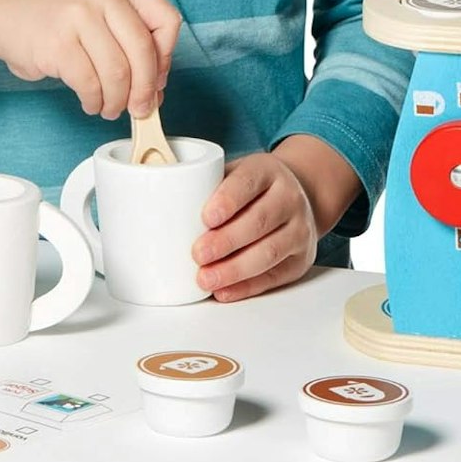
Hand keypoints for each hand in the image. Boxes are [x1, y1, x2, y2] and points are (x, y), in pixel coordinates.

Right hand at [0, 0, 180, 119]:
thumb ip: (129, 38)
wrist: (1, 12)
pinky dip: (94, 101)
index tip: (157, 78)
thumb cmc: (56, 15)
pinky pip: (90, 84)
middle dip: (145, 90)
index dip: (166, 57)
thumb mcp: (99, 7)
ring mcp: (78, 14)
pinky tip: (90, 101)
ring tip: (109, 107)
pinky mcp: (57, 43)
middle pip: (143, 51)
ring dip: (117, 101)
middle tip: (140, 109)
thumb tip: (156, 89)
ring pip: (118, 72)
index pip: (167, 20)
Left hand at [191, 153, 317, 301]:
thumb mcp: (236, 172)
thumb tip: (159, 207)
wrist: (299, 193)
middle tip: (197, 254)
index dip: (227, 200)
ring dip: (234, 269)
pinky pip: (274, 277)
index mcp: (267, 170)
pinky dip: (246, 287)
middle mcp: (289, 198)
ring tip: (206, 279)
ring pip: (269, 252)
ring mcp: (299, 229)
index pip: (248, 182)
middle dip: (226, 241)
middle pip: (259, 221)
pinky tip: (224, 291)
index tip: (206, 217)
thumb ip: (208, 186)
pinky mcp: (301, 259)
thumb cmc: (253, 187)